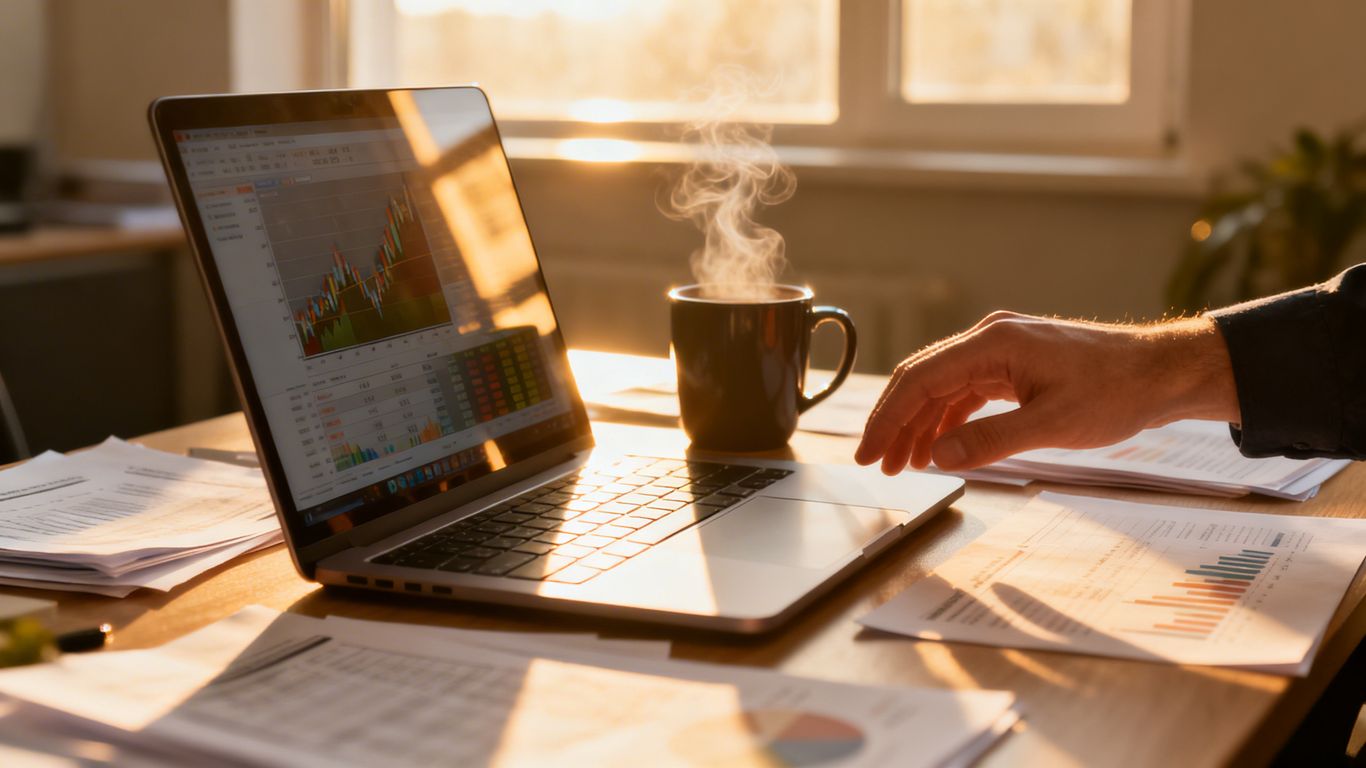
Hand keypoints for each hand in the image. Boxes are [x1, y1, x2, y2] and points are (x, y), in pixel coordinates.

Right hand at [854, 312, 1240, 474]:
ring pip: (941, 387)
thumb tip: (937, 455)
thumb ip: (990, 441)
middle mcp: (989, 338)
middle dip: (894, 422)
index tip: (869, 453)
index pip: (920, 380)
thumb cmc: (1117, 392)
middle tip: (874, 463)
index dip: (888, 419)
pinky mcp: (1013, 364)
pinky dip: (946, 418)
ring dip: (918, 424)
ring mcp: (1000, 349)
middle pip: (921, 379)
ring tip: (902, 464)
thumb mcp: (1053, 424)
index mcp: (993, 343)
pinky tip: (937, 446)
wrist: (1161, 372)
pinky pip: (965, 390)